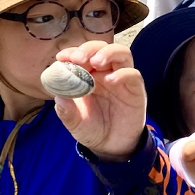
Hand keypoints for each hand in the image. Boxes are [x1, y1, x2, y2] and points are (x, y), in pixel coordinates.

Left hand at [52, 42, 147, 161]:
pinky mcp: (136, 90)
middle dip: (89, 49)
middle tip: (78, 58)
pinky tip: (110, 81)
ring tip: (95, 62)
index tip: (61, 58)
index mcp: (89, 75)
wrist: (111, 147)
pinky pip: (133, 74)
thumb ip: (66, 111)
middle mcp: (106, 73)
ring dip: (108, 53)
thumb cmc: (92, 129)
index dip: (72, 52)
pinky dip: (122, 73)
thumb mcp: (75, 123)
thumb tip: (58, 96)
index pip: (82, 55)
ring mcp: (122, 80)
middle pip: (101, 48)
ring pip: (121, 53)